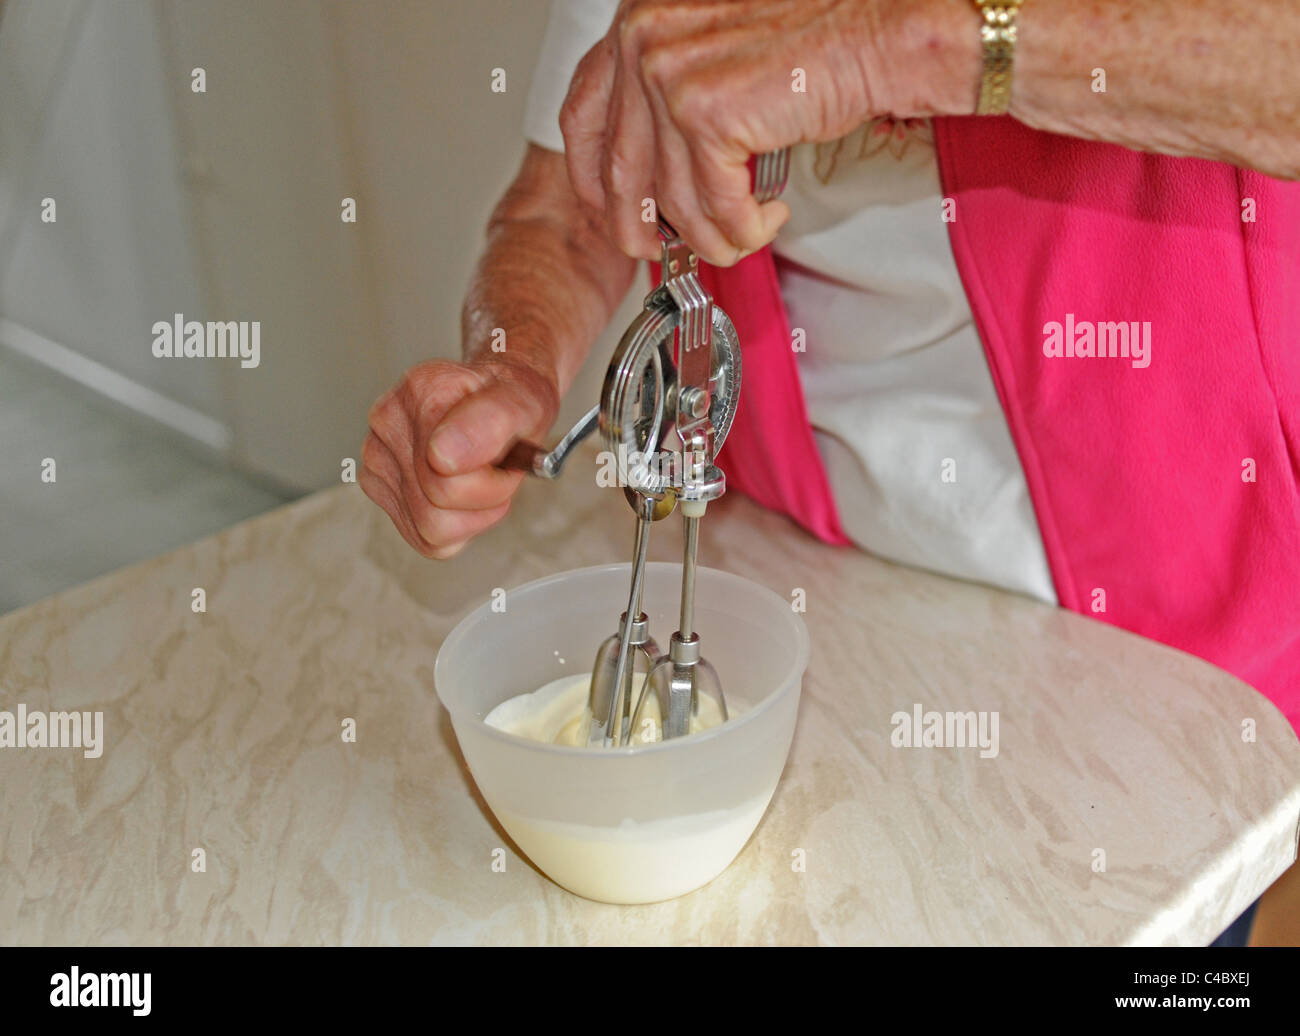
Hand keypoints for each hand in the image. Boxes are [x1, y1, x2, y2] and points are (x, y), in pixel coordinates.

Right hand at [360, 356, 558, 558]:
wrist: (501, 397)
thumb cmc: (512, 399)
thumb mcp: (526, 399)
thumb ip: (492, 420)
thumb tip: (442, 456)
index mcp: (420, 392)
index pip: (446, 477)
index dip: (493, 481)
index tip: (507, 457)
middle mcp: (387, 423)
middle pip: (436, 508)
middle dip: (485, 498)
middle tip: (499, 468)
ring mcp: (376, 458)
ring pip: (429, 528)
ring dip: (471, 514)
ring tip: (482, 477)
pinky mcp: (378, 488)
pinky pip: (424, 538)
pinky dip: (456, 526)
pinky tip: (464, 492)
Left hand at [558, 0, 891, 265]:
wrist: (875, 26)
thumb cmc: (812, 34)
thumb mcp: (714, 50)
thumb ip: (671, 90)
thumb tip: (651, 163)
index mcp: (638, 19)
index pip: (582, 116)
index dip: (593, 180)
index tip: (611, 209)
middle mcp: (643, 40)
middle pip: (620, 171)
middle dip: (647, 228)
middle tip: (672, 249)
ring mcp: (670, 77)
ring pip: (673, 201)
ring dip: (711, 236)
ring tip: (743, 232)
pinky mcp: (709, 115)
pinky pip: (715, 207)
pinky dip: (744, 230)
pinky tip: (767, 218)